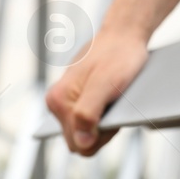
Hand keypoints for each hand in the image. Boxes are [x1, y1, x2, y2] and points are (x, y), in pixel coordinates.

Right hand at [45, 26, 149, 155]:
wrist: (123, 34)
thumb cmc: (117, 55)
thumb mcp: (106, 84)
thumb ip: (88, 114)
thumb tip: (81, 143)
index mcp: (58, 101)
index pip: (77, 144)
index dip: (99, 138)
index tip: (113, 117)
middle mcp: (57, 102)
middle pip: (80, 140)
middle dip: (101, 133)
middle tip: (116, 108)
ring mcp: (66, 101)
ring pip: (85, 132)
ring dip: (104, 124)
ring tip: (115, 101)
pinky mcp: (76, 98)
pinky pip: (89, 121)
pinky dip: (104, 116)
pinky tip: (113, 100)